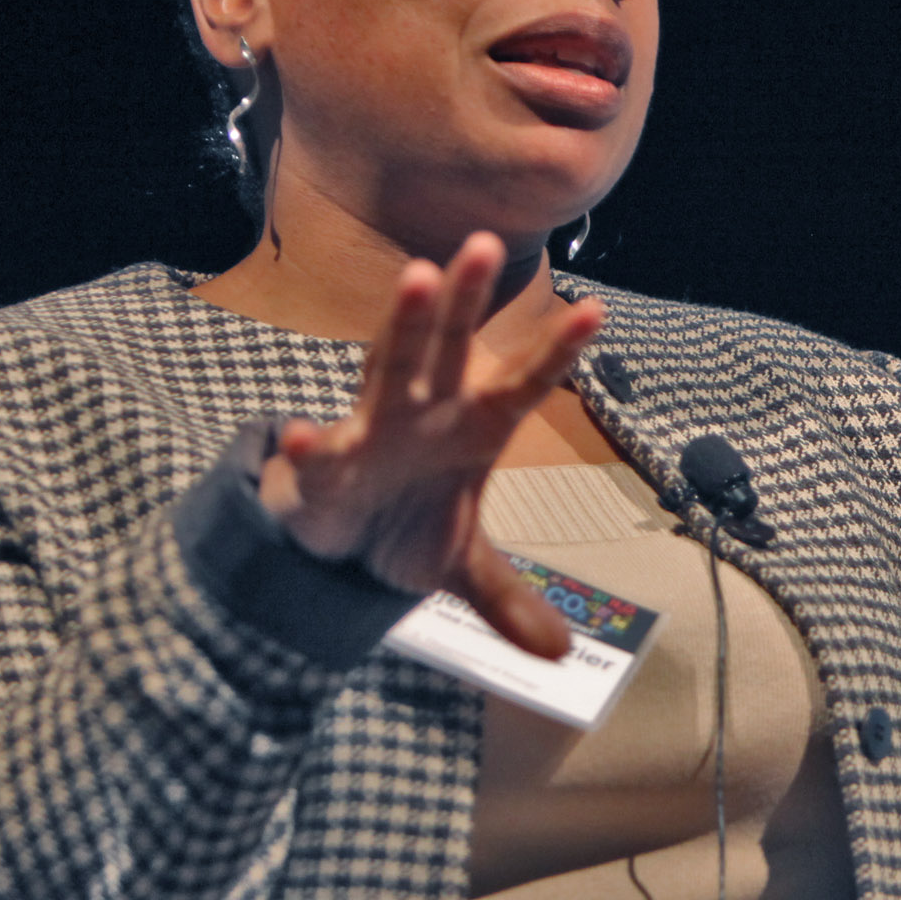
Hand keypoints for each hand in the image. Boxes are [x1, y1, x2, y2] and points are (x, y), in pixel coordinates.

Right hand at [256, 234, 601, 657]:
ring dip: (402, 323)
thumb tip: (561, 655)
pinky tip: (305, 436)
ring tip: (416, 277)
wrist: (337, 542)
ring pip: (389, 364)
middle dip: (465, 298)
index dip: (555, 354)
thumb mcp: (464, 568)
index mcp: (472, 427)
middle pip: (449, 346)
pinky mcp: (327, 461)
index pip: (522, 385)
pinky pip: (320, 452)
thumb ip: (509, 602)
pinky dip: (312, 446)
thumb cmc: (406, 523)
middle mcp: (426, 409)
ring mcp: (375, 425)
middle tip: (484, 244)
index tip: (596, 312)